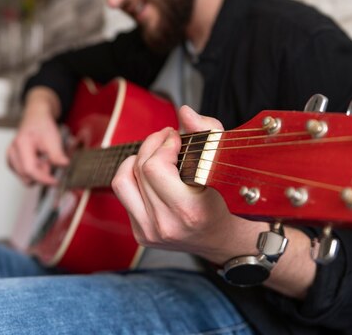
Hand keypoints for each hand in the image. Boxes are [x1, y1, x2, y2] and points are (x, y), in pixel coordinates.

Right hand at [7, 87, 68, 185]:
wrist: (36, 119)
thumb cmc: (42, 126)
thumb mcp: (53, 139)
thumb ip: (57, 154)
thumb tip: (64, 165)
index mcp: (20, 145)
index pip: (30, 170)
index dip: (44, 178)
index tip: (55, 181)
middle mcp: (12, 153)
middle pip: (27, 176)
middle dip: (41, 173)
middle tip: (49, 162)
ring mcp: (10, 158)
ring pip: (25, 178)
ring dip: (38, 173)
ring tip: (44, 160)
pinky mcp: (12, 162)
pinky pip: (24, 175)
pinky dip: (34, 171)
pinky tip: (39, 161)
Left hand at [111, 105, 241, 260]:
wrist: (225, 239)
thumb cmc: (228, 199)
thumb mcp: (225, 162)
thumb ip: (208, 131)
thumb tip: (184, 113)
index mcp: (190, 211)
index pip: (156, 168)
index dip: (165, 143)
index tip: (178, 137)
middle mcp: (167, 225)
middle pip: (140, 169)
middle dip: (152, 144)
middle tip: (167, 137)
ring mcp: (151, 232)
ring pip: (124, 180)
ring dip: (137, 159)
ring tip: (154, 153)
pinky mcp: (141, 234)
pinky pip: (124, 194)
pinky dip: (134, 176)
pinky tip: (150, 173)